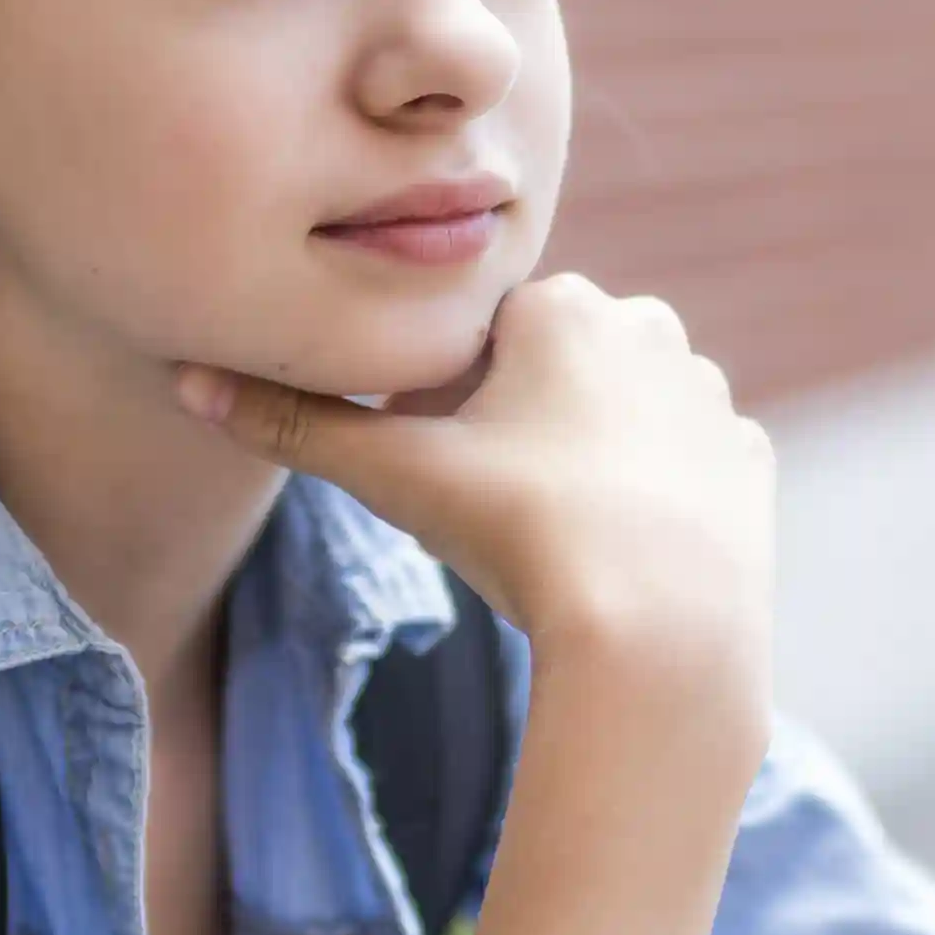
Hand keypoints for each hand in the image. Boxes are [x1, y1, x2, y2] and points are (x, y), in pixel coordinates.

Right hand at [173, 275, 773, 720]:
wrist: (657, 629)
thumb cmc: (520, 537)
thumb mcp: (394, 478)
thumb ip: (295, 426)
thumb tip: (185, 382)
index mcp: (561, 305)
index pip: (477, 339)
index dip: (443, 408)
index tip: (441, 470)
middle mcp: (648, 326)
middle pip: (550, 372)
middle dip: (515, 428)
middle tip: (496, 513)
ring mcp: (709, 395)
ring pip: (619, 417)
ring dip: (584, 459)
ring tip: (560, 538)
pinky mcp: (750, 461)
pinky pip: (683, 467)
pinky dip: (652, 499)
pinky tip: (624, 550)